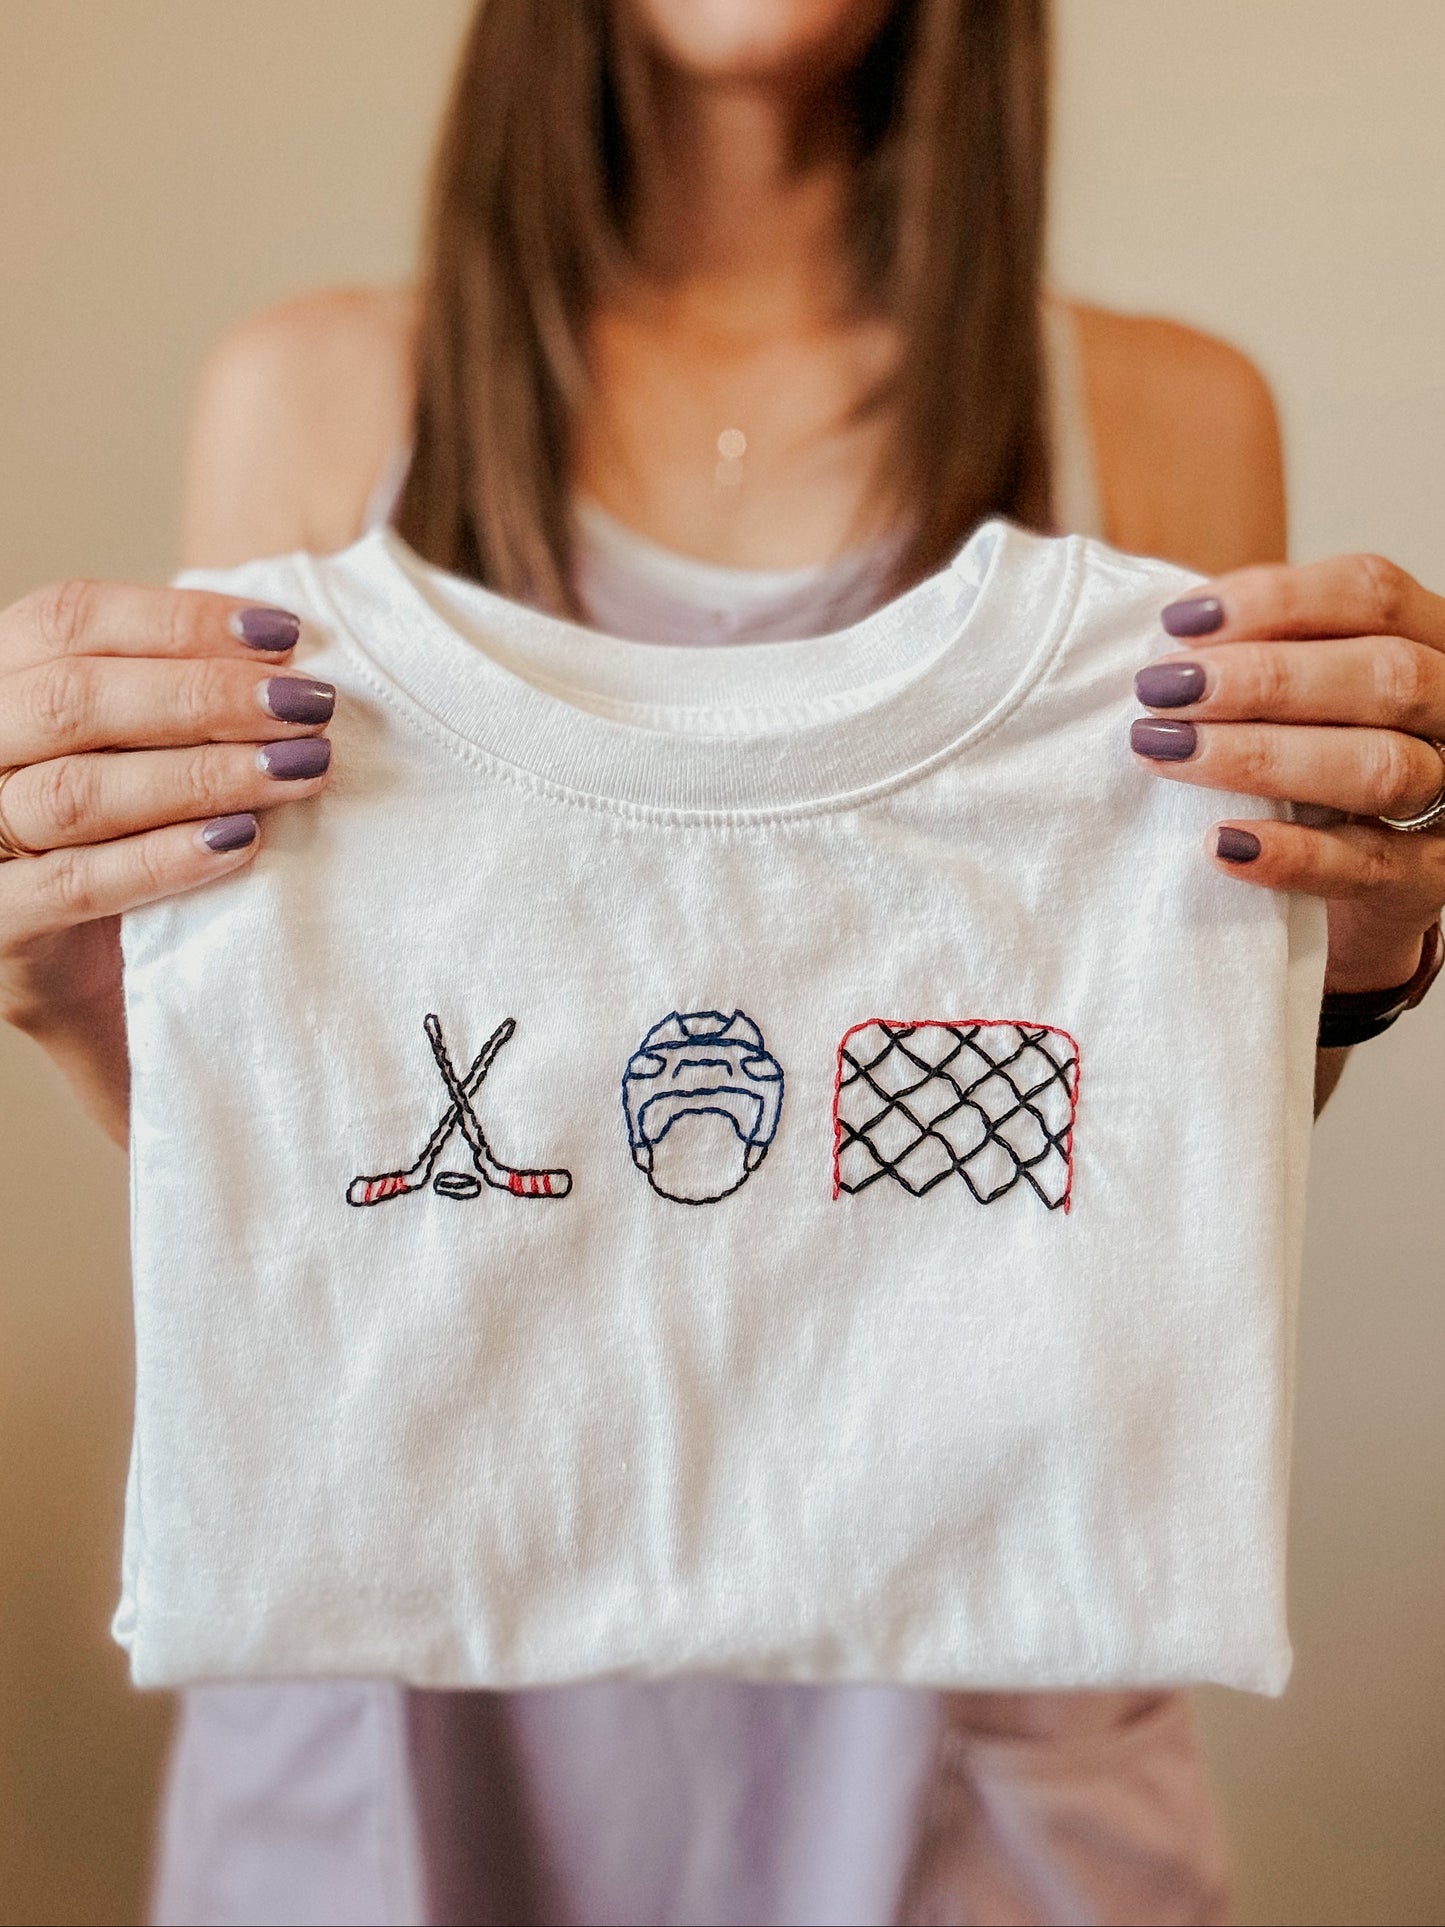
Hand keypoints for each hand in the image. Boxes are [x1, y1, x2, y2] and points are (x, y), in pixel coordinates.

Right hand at [0, 580, 333, 1138]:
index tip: (283, 633)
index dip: (175, 618)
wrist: (111, 1004)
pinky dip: (160, 860)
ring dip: (199, 774)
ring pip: (73, 790)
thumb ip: (181, 706)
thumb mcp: (145, 766)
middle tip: (307, 706)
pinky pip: (72, 886)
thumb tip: (289, 659)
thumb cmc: (136, 862)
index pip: (66, 621)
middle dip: (203, 694)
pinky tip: (240, 846)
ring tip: (297, 772)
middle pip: (70, 699)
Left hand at [1130, 553, 1444, 995]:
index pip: (1374, 595)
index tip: (1179, 622)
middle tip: (1161, 690)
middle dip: (1263, 678)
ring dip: (1262, 757)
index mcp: (1429, 642)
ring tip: (1167, 753)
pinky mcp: (1425, 881)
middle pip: (1385, 675)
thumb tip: (1168, 644)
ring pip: (1380, 766)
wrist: (1367, 881)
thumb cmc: (1322, 763)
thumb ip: (1266, 658)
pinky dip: (1293, 854)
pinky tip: (1221, 842)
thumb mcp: (1310, 697)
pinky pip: (1367, 865)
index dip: (1278, 599)